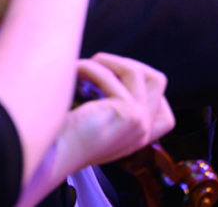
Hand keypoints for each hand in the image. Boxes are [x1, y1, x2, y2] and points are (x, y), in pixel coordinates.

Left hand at [53, 53, 174, 169]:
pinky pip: (110, 76)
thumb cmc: (66, 136)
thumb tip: (116, 67)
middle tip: (100, 65)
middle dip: (125, 64)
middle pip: (157, 81)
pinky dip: (90, 67)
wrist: (52, 156)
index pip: (166, 114)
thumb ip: (114, 105)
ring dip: (108, 61)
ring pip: (137, 71)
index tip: (118, 77)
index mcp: (138, 138)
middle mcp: (143, 133)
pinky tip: (75, 70)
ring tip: (86, 66)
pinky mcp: (130, 116)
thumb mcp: (100, 121)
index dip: (147, 86)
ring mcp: (140, 124)